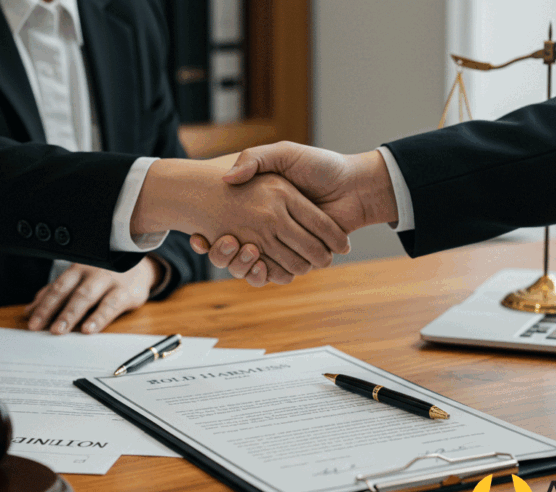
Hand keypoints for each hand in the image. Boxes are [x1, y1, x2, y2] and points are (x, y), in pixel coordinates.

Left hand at [24, 259, 160, 333]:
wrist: (142, 268)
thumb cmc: (106, 275)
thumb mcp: (81, 280)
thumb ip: (56, 293)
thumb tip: (30, 310)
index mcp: (78, 269)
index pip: (58, 287)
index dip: (44, 304)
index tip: (32, 322)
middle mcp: (92, 272)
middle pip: (70, 292)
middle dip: (55, 310)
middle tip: (43, 328)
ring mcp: (110, 280)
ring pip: (88, 296)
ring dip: (72, 314)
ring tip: (61, 331)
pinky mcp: (127, 292)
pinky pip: (111, 306)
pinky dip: (98, 318)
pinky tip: (89, 329)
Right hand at [132, 159, 349, 283]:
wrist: (357, 186)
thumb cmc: (322, 166)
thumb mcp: (285, 153)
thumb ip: (256, 159)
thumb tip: (228, 178)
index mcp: (264, 203)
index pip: (228, 222)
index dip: (211, 232)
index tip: (199, 235)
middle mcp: (271, 226)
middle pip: (233, 249)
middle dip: (220, 252)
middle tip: (213, 243)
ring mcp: (285, 243)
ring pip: (250, 265)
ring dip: (238, 264)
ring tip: (232, 250)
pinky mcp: (300, 257)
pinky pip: (275, 273)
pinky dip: (263, 273)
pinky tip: (255, 263)